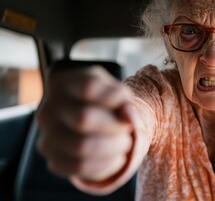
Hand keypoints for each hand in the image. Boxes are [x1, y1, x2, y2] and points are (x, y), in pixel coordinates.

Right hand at [37, 66, 135, 181]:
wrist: (85, 118)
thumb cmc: (102, 100)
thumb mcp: (112, 89)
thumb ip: (122, 97)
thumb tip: (128, 116)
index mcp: (62, 84)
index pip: (88, 88)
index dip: (113, 98)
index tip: (125, 105)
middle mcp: (49, 110)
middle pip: (84, 118)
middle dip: (115, 126)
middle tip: (127, 128)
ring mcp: (47, 136)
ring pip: (81, 147)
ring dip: (113, 147)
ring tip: (124, 143)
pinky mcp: (54, 159)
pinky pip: (79, 167)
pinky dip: (105, 164)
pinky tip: (116, 157)